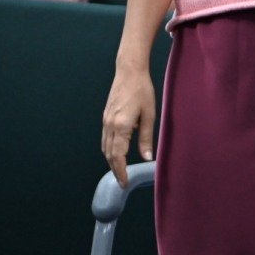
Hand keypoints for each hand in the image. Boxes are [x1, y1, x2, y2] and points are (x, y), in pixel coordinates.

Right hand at [101, 62, 155, 185]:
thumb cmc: (142, 90)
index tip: (125, 183)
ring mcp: (106, 120)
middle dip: (115, 170)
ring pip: (105, 147)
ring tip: (120, 170)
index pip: (118, 156)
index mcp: (121, 126)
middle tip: (123, 181)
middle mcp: (110, 125)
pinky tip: (117, 151)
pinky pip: (105, 138)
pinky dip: (110, 149)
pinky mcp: (106, 116)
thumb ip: (146, 138)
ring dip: (112, 160)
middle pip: (109, 154)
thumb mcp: (149, 115)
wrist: (129, 71)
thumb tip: (147, 158)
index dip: (121, 172)